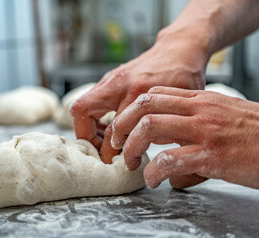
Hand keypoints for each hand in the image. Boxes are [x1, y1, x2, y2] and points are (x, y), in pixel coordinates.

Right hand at [71, 35, 207, 162]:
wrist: (178, 48)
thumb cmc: (183, 75)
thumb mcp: (182, 104)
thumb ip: (162, 127)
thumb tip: (141, 149)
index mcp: (139, 92)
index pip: (115, 130)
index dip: (115, 152)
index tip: (123, 162)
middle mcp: (119, 84)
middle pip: (83, 112)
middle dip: (90, 138)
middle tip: (104, 153)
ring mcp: (111, 79)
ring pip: (81, 106)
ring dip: (88, 128)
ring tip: (104, 141)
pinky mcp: (109, 78)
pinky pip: (89, 101)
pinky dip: (94, 117)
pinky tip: (109, 126)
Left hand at [111, 86, 258, 188]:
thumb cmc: (256, 134)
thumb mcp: (223, 118)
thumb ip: (194, 128)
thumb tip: (172, 163)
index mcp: (201, 100)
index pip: (154, 95)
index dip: (131, 111)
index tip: (124, 128)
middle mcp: (199, 110)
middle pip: (144, 106)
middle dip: (122, 125)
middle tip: (117, 143)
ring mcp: (205, 131)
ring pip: (150, 127)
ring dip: (132, 147)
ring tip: (130, 162)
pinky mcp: (212, 155)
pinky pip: (170, 160)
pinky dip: (154, 171)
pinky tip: (154, 180)